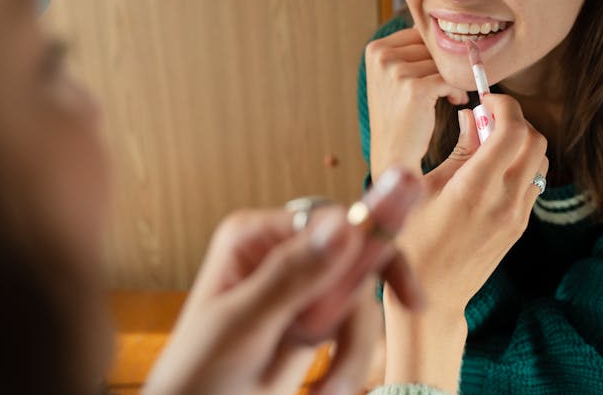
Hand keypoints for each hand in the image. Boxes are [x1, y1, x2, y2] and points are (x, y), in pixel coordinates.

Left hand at [144, 169, 425, 394]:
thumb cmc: (195, 377)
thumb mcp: (243, 326)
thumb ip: (291, 276)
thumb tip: (343, 225)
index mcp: (255, 238)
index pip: (334, 223)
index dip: (376, 251)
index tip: (406, 292)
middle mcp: (279, 255)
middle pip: (355, 263)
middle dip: (359, 318)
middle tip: (376, 343)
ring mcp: (297, 289)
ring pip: (358, 303)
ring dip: (352, 353)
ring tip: (329, 392)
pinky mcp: (309, 322)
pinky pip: (351, 330)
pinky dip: (348, 363)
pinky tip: (328, 388)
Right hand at [365, 28, 467, 177]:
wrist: (393, 152)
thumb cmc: (399, 115)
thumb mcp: (393, 77)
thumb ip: (409, 53)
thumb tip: (438, 30)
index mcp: (375, 49)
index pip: (419, 35)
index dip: (434, 53)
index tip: (436, 72)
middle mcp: (382, 57)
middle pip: (433, 47)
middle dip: (445, 67)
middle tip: (447, 86)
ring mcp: (397, 72)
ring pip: (444, 64)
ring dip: (453, 79)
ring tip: (449, 95)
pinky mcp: (415, 89)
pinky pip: (450, 79)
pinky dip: (458, 91)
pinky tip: (454, 101)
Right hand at [383, 94, 546, 391]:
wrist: (431, 297)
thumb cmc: (414, 241)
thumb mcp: (424, 189)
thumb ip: (457, 150)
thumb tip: (473, 115)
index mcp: (474, 188)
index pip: (512, 130)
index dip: (504, 105)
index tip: (486, 100)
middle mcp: (504, 201)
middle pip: (535, 140)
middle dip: (515, 119)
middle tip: (487, 118)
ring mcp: (516, 216)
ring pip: (540, 160)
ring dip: (520, 142)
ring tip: (488, 143)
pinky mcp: (520, 226)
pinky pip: (533, 182)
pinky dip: (520, 164)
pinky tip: (492, 169)